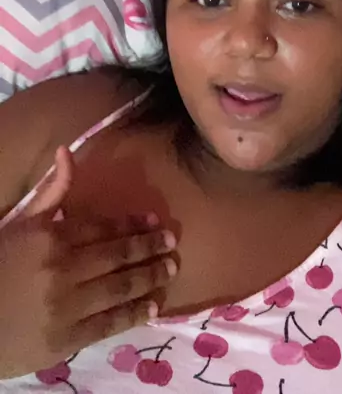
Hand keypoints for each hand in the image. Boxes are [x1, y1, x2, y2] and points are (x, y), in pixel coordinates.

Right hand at [0, 147, 176, 378]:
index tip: (154, 220)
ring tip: (171, 268)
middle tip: (172, 241)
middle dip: (149, 247)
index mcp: (51, 238)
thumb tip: (67, 151)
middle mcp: (63, 269)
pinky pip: (109, 324)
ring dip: (150, 276)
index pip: (102, 228)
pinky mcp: (66, 340)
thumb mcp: (20, 223)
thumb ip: (51, 192)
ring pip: (120, 287)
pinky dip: (134, 314)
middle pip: (117, 255)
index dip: (132, 223)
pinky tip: (153, 306)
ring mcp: (67, 306)